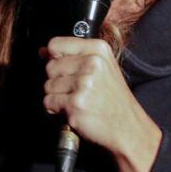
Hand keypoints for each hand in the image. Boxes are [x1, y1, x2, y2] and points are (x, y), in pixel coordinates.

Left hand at [43, 36, 161, 171]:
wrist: (128, 127)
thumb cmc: (114, 99)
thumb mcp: (102, 68)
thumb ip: (73, 56)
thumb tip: (42, 51)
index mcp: (98, 50)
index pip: (56, 44)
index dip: (52, 57)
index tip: (61, 67)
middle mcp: (92, 64)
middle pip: (50, 67)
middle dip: (57, 81)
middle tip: (76, 90)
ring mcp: (84, 83)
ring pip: (48, 85)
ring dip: (57, 96)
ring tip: (77, 100)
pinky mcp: (76, 103)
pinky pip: (48, 102)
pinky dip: (56, 109)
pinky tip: (73, 110)